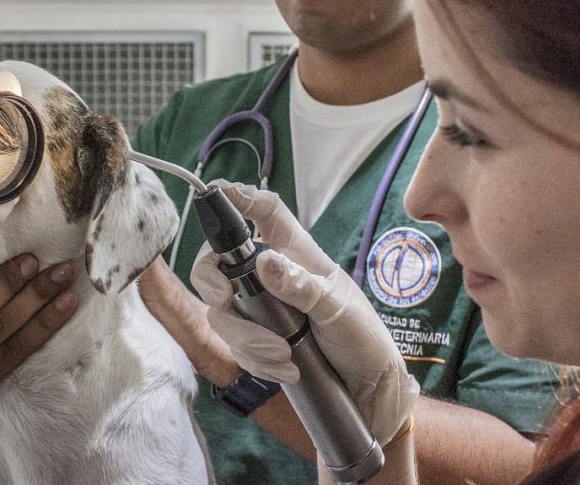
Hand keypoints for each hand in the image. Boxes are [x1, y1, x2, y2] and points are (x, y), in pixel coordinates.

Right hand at [190, 180, 418, 444]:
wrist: (366, 386)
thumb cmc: (361, 336)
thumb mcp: (337, 309)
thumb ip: (301, 286)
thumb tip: (263, 261)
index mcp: (294, 252)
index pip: (264, 212)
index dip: (240, 196)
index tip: (218, 191)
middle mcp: (269, 275)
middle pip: (217, 261)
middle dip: (212, 282)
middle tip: (224, 300)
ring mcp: (257, 308)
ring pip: (221, 312)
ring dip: (247, 339)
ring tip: (284, 357)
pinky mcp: (254, 340)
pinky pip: (235, 346)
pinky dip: (256, 361)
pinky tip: (285, 371)